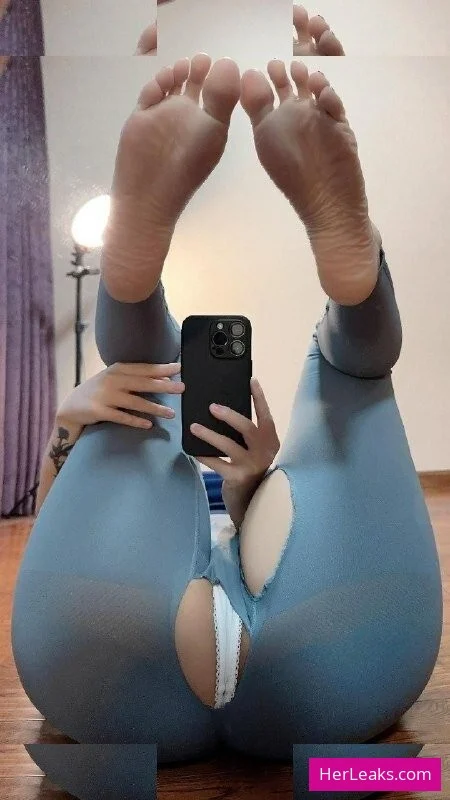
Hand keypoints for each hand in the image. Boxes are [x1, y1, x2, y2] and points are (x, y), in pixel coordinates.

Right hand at [57, 362, 183, 429]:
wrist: (70, 407)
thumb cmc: (99, 392)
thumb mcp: (114, 380)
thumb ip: (135, 378)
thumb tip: (165, 380)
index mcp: (117, 369)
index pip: (143, 368)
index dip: (161, 368)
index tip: (179, 368)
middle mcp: (111, 380)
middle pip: (142, 383)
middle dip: (163, 386)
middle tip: (182, 389)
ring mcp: (105, 396)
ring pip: (135, 402)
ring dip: (155, 408)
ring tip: (171, 414)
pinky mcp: (99, 411)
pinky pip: (121, 417)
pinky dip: (135, 420)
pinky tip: (148, 425)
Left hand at [191, 377, 279, 485]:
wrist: (251, 499)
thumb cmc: (249, 466)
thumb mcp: (255, 448)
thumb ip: (247, 434)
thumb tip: (222, 410)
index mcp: (270, 440)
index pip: (266, 415)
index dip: (259, 398)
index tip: (251, 380)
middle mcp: (264, 451)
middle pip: (247, 428)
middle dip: (229, 415)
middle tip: (211, 407)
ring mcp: (251, 465)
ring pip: (228, 446)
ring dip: (209, 434)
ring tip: (194, 427)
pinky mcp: (237, 477)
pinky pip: (216, 463)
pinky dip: (204, 455)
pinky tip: (192, 449)